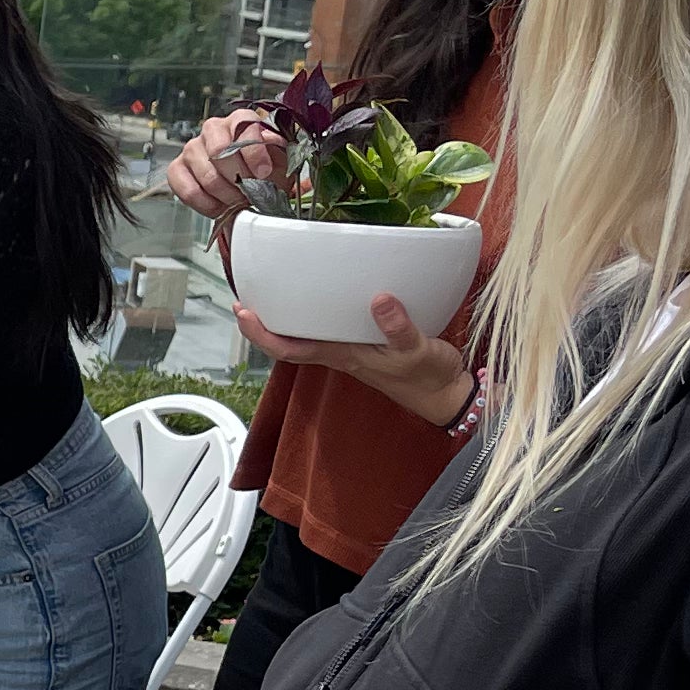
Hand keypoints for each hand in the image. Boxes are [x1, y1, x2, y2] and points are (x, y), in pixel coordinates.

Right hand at [168, 108, 279, 226]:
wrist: (245, 184)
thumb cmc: (263, 171)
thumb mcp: (281, 160)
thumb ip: (286, 155)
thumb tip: (298, 162)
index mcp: (240, 120)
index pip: (243, 127)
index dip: (254, 153)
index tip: (263, 173)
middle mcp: (213, 129)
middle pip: (220, 151)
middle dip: (239, 179)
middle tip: (250, 194)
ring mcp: (192, 148)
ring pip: (206, 174)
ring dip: (226, 195)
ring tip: (237, 202)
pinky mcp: (177, 169)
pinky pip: (188, 190)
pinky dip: (206, 204)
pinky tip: (219, 206)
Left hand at [233, 288, 476, 424]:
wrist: (446, 396)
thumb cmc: (430, 378)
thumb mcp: (418, 351)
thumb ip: (400, 328)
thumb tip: (380, 300)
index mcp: (344, 355)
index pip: (291, 348)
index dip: (263, 334)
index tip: (243, 313)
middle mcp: (340, 353)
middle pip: (289, 342)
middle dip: (263, 324)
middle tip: (244, 297)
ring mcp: (350, 350)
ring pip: (306, 337)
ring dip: (285, 320)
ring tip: (271, 293)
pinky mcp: (363, 345)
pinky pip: (328, 330)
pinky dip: (315, 314)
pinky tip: (319, 296)